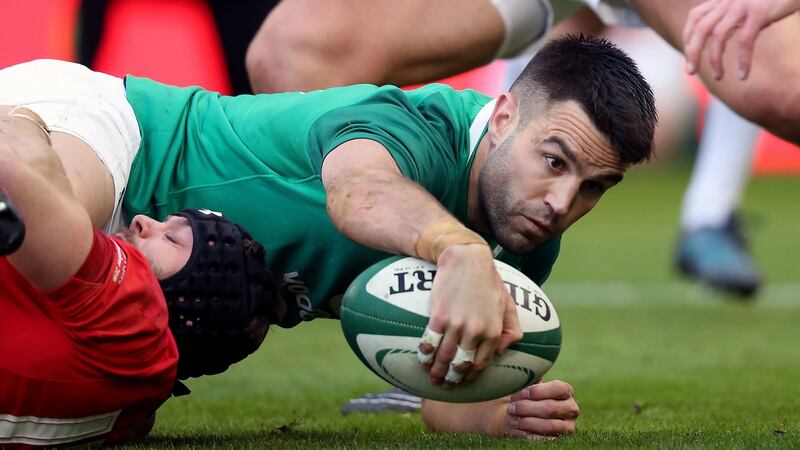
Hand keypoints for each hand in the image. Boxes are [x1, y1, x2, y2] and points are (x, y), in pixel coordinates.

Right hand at [418, 243, 522, 385]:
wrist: (467, 259)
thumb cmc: (488, 280)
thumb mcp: (507, 303)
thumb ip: (511, 329)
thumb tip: (503, 351)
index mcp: (493, 331)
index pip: (481, 363)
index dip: (470, 377)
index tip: (462, 382)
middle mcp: (476, 332)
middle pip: (461, 365)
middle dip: (452, 380)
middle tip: (444, 385)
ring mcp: (457, 325)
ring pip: (444, 357)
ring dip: (436, 371)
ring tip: (431, 376)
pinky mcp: (439, 316)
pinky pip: (430, 342)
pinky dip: (424, 354)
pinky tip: (421, 359)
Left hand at [499, 380, 579, 438]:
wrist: (522, 416)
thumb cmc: (526, 398)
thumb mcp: (528, 386)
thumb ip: (531, 378)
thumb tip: (530, 367)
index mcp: (566, 392)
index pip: (559, 388)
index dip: (539, 391)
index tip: (521, 393)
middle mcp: (571, 409)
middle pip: (552, 408)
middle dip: (528, 408)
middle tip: (511, 408)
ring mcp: (567, 426)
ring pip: (550, 425)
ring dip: (528, 422)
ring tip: (513, 418)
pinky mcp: (560, 440)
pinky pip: (546, 439)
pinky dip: (530, 433)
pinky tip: (518, 428)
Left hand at [683, 0, 799, 79]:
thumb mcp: (748, 5)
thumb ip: (736, 18)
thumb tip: (731, 40)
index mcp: (723, 0)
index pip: (695, 17)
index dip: (688, 36)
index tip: (689, 55)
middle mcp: (729, 1)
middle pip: (701, 28)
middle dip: (693, 53)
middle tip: (691, 72)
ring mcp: (742, 6)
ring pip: (718, 36)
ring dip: (715, 60)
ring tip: (718, 76)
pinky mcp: (759, 12)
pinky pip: (745, 41)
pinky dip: (743, 60)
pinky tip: (743, 74)